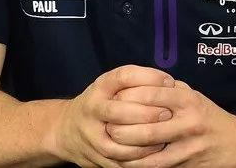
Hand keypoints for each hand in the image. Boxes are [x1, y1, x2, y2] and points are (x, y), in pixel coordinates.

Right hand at [46, 65, 176, 167]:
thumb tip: (170, 85)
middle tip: (168, 114)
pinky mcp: (94, 156)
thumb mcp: (112, 86)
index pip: (124, 77)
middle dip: (147, 113)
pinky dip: (138, 159)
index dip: (149, 78)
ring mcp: (91, 135)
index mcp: (100, 87)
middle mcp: (92, 109)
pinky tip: (153, 153)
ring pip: (117, 141)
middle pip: (118, 111)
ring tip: (163, 137)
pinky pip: (118, 161)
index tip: (169, 83)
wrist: (66, 130)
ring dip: (144, 141)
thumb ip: (137, 82)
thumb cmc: (101, 103)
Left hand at [106, 79, 235, 167]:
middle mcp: (188, 122)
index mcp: (189, 100)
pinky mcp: (185, 164)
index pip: (153, 94)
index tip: (114, 98)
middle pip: (147, 125)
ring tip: (110, 144)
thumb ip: (170, 90)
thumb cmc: (210, 117)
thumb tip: (138, 84)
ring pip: (148, 149)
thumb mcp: (195, 96)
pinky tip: (124, 160)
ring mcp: (187, 146)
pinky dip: (136, 164)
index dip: (129, 96)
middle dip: (122, 126)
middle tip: (106, 125)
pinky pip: (154, 166)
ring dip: (124, 148)